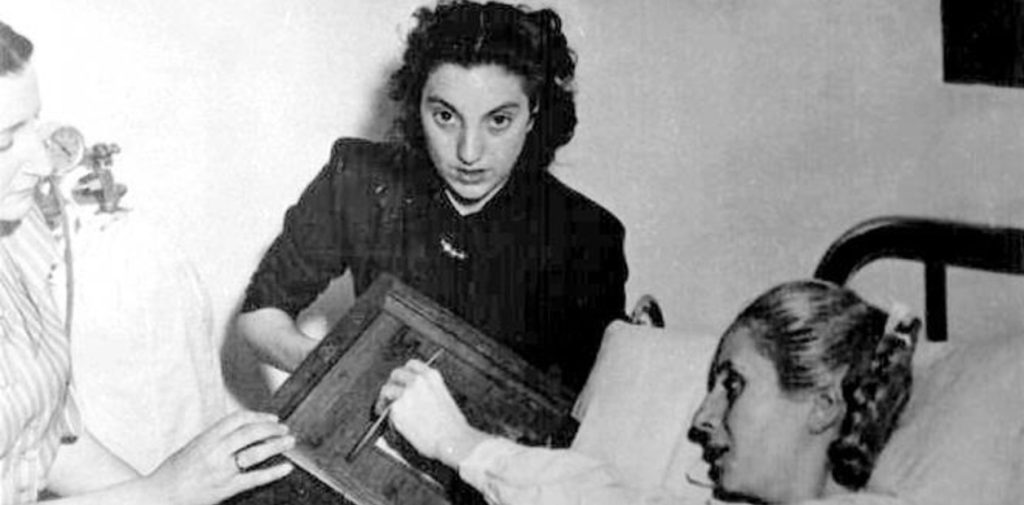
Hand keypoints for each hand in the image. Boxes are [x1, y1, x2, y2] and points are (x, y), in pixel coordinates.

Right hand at [143, 410, 294, 504]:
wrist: (159, 496)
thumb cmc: (172, 473)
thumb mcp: (192, 447)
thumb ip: (215, 438)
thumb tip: (240, 431)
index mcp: (206, 438)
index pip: (237, 419)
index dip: (258, 416)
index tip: (271, 418)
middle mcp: (215, 451)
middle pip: (250, 432)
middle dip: (271, 428)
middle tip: (285, 429)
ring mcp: (221, 470)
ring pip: (255, 452)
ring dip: (276, 445)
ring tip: (290, 441)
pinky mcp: (226, 488)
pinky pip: (255, 478)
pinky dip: (273, 472)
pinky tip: (286, 467)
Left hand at [378, 359, 484, 466]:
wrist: (452, 440)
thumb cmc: (453, 426)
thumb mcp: (445, 398)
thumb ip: (429, 391)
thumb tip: (416, 396)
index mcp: (432, 377)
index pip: (412, 364)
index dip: (405, 373)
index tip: (402, 380)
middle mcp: (417, 381)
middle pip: (396, 374)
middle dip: (393, 383)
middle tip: (391, 395)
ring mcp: (406, 394)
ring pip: (387, 389)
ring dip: (386, 398)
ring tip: (385, 408)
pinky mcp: (396, 409)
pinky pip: (386, 409)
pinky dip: (387, 415)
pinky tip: (392, 421)